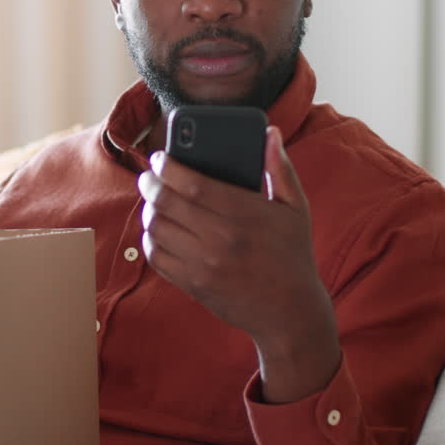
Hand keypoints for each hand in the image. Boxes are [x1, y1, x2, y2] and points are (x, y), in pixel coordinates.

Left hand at [137, 126, 340, 402]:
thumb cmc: (292, 253)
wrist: (290, 311)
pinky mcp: (193, 284)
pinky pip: (157, 257)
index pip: (192, 185)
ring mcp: (204, 265)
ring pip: (157, 229)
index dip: (169, 167)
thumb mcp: (296, 208)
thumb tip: (269, 133)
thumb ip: (280, 168)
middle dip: (150, 184)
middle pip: (167, 204)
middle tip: (149, 176)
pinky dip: (151, 240)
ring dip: (149, 211)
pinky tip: (157, 229)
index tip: (160, 157)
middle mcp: (221, 240)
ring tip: (153, 201)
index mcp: (244, 215)